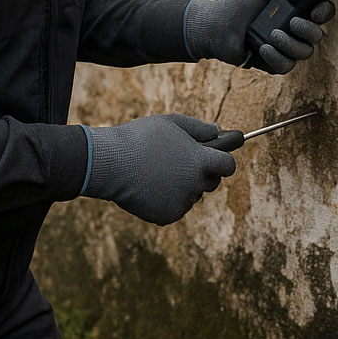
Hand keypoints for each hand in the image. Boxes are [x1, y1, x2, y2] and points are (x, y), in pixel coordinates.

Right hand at [81, 114, 241, 225]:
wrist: (109, 163)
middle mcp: (195, 182)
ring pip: (191, 196)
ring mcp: (182, 201)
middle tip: (178, 164)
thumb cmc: (138, 139)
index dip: (223, 161)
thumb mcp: (169, 123)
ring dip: (182, 187)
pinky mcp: (168, 215)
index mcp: (199, 160)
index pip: (228, 165)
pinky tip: (149, 187)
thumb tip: (218, 131)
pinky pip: (175, 208)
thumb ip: (198, 127)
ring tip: (156, 173)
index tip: (215, 159)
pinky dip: (166, 200)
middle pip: (211, 182)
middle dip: (201, 174)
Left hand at [185, 0, 335, 73]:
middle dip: (308, 30)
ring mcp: (286, 47)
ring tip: (271, 35)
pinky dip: (277, 58)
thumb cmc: (238, 3)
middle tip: (292, 23)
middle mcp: (295, 29)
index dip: (324, 12)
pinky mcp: (275, 62)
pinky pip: (287, 66)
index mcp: (296, 9)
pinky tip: (263, 48)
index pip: (322, 12)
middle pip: (318, 35)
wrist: (216, 24)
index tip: (315, 11)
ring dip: (290, 44)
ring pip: (305, 52)